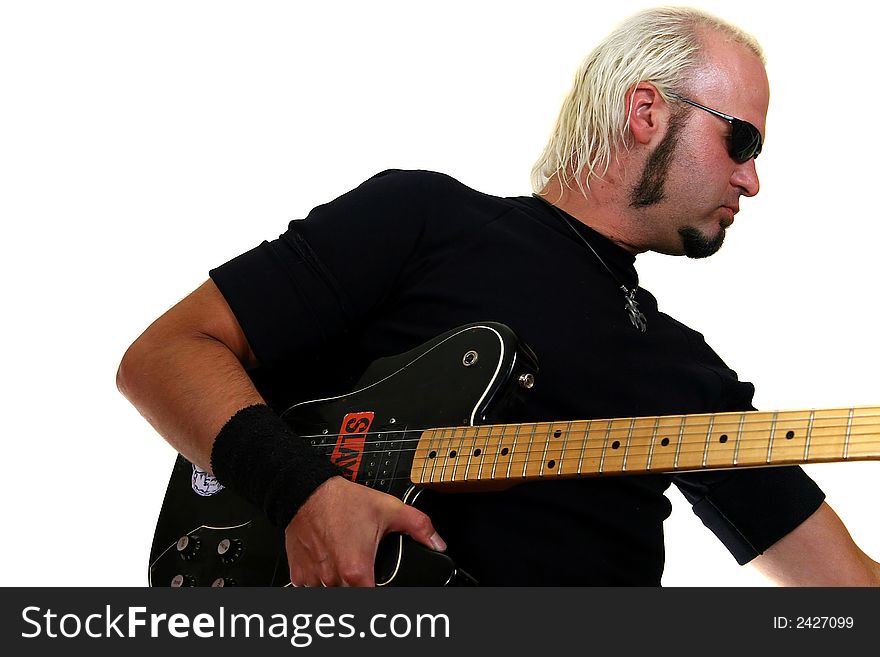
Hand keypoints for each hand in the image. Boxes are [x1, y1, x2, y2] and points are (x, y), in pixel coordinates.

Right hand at [284, 476, 445, 586]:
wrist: (307, 490)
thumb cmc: (343, 500)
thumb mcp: (390, 509)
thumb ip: (419, 527)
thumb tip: (437, 543)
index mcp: (357, 570)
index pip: (372, 602)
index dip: (381, 595)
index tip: (382, 586)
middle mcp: (333, 579)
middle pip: (352, 598)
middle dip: (361, 587)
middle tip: (365, 572)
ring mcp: (314, 579)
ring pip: (331, 595)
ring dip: (341, 586)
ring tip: (347, 566)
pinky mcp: (298, 575)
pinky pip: (312, 589)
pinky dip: (321, 582)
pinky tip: (329, 564)